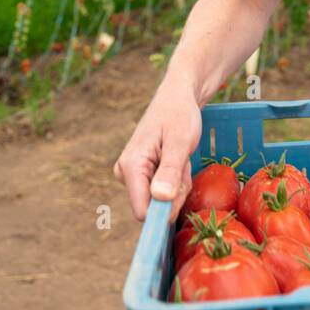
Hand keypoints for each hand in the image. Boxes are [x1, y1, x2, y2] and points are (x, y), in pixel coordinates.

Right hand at [113, 80, 201, 221]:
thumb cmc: (179, 115)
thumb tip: (161, 198)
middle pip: (156, 207)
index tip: (182, 191)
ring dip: (179, 184)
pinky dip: (177, 180)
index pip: (143, 211)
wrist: (178, 98)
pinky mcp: (142, 175)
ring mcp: (133, 175)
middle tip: (183, 164)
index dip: (165, 211)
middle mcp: (125, 174)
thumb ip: (170, 170)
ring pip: (163, 200)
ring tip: (181, 158)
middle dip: (176, 192)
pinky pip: (164, 191)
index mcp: (130, 166)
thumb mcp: (180, 141)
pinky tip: (178, 161)